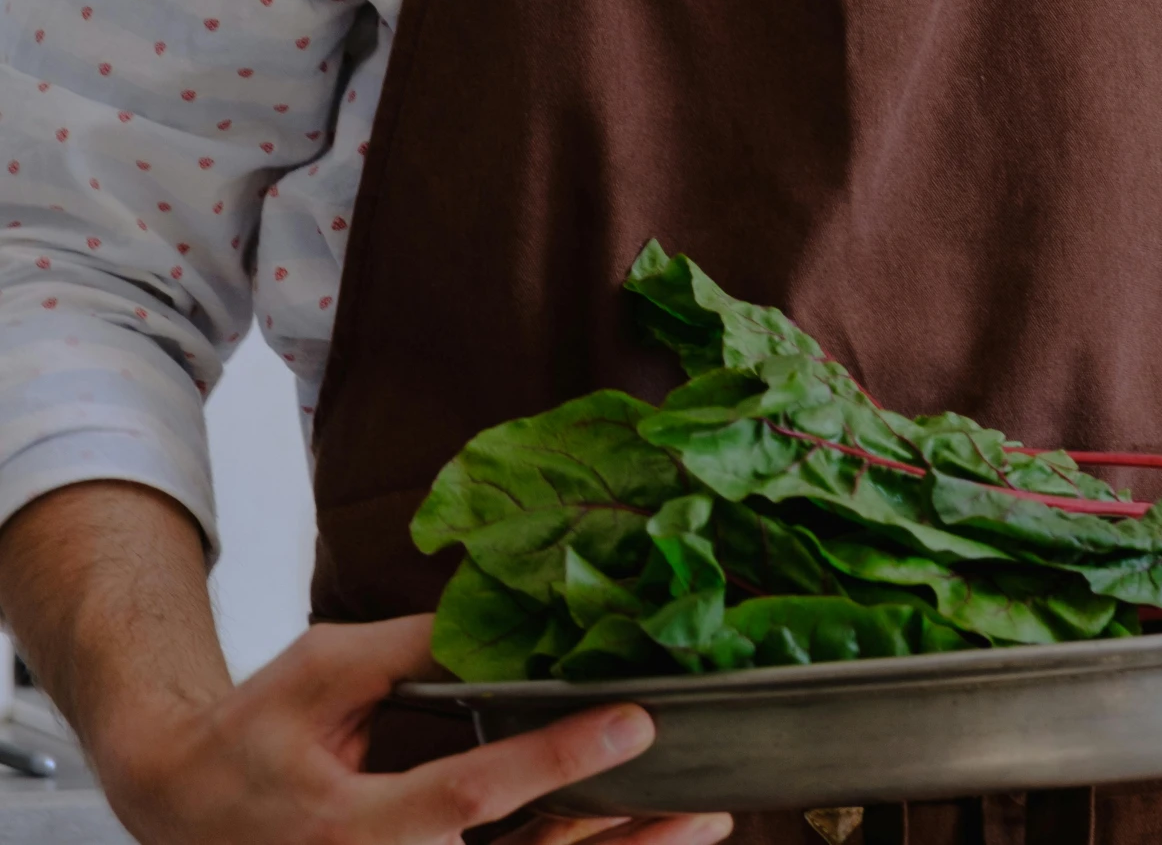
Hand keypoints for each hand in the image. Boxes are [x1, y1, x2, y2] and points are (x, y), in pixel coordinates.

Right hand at [94, 612, 733, 844]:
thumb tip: (497, 608)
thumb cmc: (253, 733)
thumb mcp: (322, 670)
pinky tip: (640, 838)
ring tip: (703, 823)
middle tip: (704, 795)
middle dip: (620, 831)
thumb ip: (409, 646)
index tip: (634, 724)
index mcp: (359, 826)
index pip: (475, 796)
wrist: (189, 807)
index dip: (558, 761)